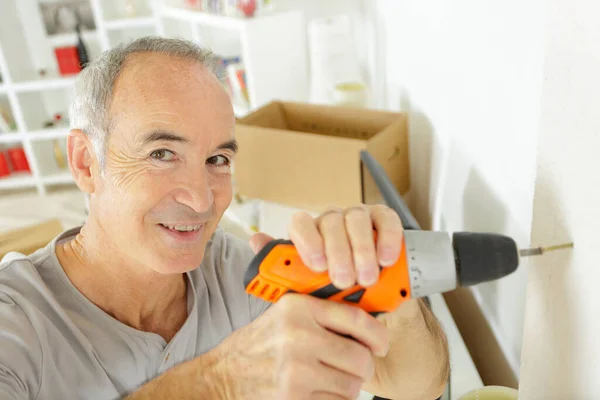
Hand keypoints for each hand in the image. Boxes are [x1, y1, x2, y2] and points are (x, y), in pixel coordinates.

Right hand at [214, 294, 389, 399]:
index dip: (377, 334)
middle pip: (360, 358)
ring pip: (352, 385)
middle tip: (353, 368)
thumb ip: (320, 314)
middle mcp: (298, 335)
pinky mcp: (294, 397)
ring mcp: (297, 369)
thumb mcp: (282, 316)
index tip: (381, 343)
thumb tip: (365, 319)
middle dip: (362, 367)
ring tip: (326, 380)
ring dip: (346, 387)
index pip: (355, 317)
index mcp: (298, 308)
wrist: (220, 378)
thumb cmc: (256, 347)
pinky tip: (315, 392)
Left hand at [252, 204, 403, 288]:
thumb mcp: (307, 286)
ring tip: (367, 279)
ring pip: (356, 220)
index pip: (300, 222)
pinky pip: (385, 220)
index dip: (307, 240)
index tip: (317, 266)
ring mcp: (357, 217)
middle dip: (338, 253)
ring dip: (362, 250)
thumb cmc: (332, 290)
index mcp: (309, 233)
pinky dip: (387, 239)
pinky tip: (387, 260)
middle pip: (330, 223)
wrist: (364, 294)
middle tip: (344, 281)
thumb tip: (256, 240)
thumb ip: (283, 267)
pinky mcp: (382, 219)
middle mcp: (331, 221)